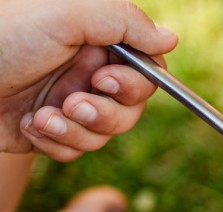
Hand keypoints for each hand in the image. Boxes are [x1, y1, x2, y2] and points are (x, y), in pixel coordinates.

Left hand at [0, 0, 177, 161]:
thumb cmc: (1, 37)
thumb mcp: (66, 14)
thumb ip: (125, 22)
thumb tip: (171, 38)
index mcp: (96, 42)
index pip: (147, 70)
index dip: (136, 83)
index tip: (105, 80)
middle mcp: (86, 73)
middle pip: (132, 108)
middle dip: (106, 113)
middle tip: (74, 103)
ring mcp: (69, 104)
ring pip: (105, 135)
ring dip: (76, 130)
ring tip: (42, 117)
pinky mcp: (50, 133)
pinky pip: (76, 151)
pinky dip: (54, 143)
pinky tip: (27, 125)